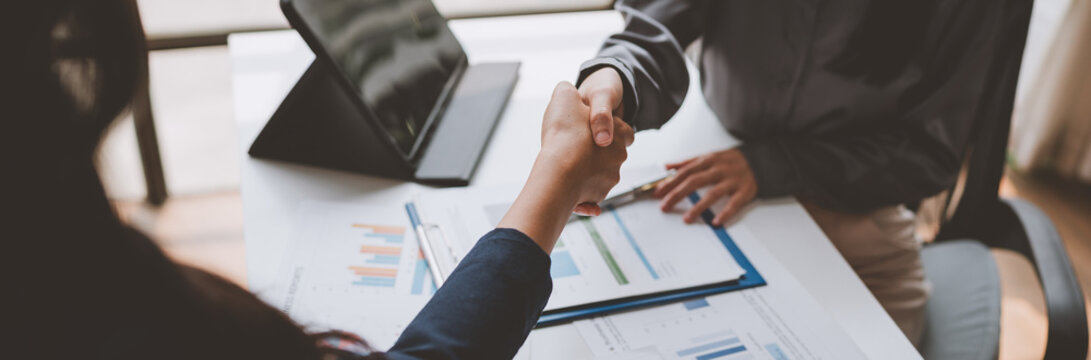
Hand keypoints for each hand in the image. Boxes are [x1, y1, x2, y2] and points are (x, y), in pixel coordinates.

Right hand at [540, 82, 633, 214]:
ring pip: (600, 175)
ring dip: (587, 174)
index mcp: (619, 131)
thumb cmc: (564, 132)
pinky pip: (591, 197)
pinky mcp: (598, 197)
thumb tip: (567, 90)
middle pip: (611, 154)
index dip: (608, 128)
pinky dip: (583, 197)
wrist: (556, 172)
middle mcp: (620, 156)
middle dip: (597, 154)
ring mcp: (610, 178)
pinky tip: (566, 189)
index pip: (624, 130)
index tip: (590, 130)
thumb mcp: (565, 96)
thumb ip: (568, 90)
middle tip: (574, 149)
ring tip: (566, 169)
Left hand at [653, 149, 757, 225]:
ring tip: (687, 218)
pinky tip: (716, 222)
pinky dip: (725, 213)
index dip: (670, 182)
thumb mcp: (709, 157)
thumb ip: (687, 163)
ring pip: (713, 193)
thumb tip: (667, 167)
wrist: (761, 160)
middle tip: (665, 206)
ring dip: (698, 207)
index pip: (685, 171)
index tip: (658, 193)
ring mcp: (733, 180)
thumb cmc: (731, 161)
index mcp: (709, 160)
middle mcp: (720, 169)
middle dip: (678, 194)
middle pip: (695, 181)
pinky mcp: (745, 191)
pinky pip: (734, 203)